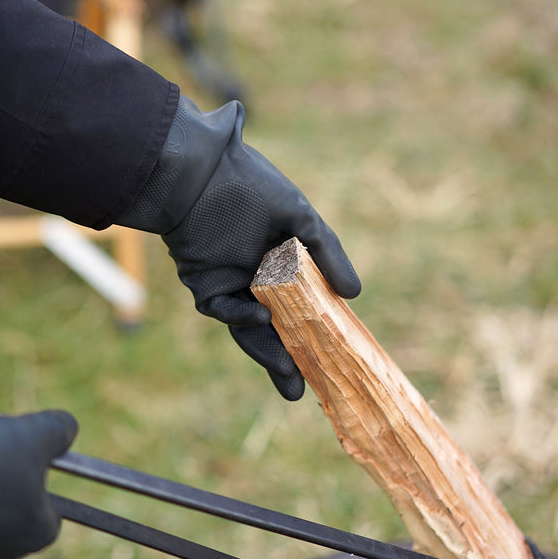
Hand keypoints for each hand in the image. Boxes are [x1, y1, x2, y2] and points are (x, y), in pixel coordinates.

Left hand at [117, 96, 360, 399]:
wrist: (202, 170)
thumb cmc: (253, 186)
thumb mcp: (300, 218)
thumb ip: (327, 253)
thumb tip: (355, 295)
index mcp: (280, 263)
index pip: (299, 306)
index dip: (313, 331)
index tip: (334, 355)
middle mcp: (256, 279)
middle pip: (275, 326)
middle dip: (288, 358)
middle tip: (305, 387)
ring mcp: (229, 284)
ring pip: (249, 328)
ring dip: (268, 353)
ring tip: (291, 380)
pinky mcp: (203, 284)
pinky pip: (224, 309)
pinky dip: (242, 317)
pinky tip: (263, 319)